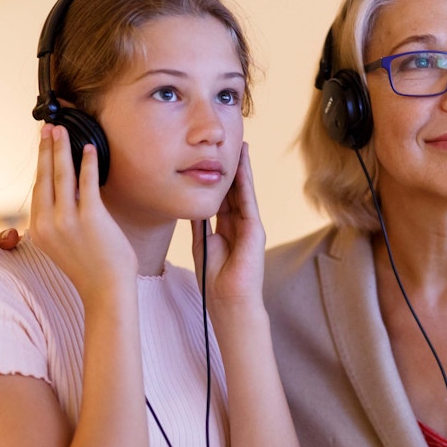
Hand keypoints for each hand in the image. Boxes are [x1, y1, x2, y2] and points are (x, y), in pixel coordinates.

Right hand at [29, 124, 135, 295]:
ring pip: (62, 175)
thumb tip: (68, 190)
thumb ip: (60, 219)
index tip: (43, 145)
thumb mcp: (63, 244)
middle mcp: (48, 224)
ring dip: (62, 149)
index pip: (38, 188)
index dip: (41, 163)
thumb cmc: (91, 267)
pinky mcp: (91, 218)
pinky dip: (87, 163)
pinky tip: (89, 148)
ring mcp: (68, 221)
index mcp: (39, 229)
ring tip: (63, 131)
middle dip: (46, 149)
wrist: (106, 290)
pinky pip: (87, 183)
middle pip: (45, 177)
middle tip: (48, 128)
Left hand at [191, 142, 265, 308]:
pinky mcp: (255, 230)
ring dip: (242, 169)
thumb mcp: (201, 245)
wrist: (228, 302)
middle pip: (234, 190)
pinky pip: (248, 202)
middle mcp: (240, 224)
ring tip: (240, 147)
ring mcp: (249, 226)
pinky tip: (243, 167)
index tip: (213, 159)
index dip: (218, 178)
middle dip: (231, 168)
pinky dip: (246, 183)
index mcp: (226, 229)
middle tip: (228, 144)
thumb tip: (191, 205)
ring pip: (244, 192)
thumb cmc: (214, 281)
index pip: (223, 197)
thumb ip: (199, 224)